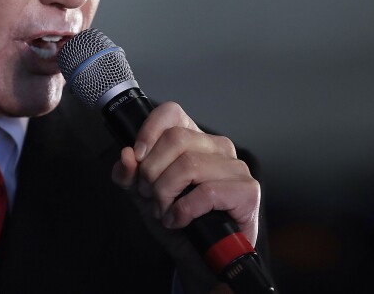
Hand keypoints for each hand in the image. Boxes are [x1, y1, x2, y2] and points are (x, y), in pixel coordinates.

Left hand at [111, 101, 260, 244]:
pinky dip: (184, 210)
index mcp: (194, 139)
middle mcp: (217, 147)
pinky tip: (180, 220)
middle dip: (152, 172)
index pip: (172, 112)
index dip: (149, 131)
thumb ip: (129, 175)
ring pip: (188, 165)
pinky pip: (207, 191)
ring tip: (164, 210)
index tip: (138, 156)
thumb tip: (126, 156)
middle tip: (149, 195)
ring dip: (166, 193)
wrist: (199, 260)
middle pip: (175, 139)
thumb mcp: (143, 196)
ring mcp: (235, 167)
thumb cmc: (177, 222)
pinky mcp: (247, 191)